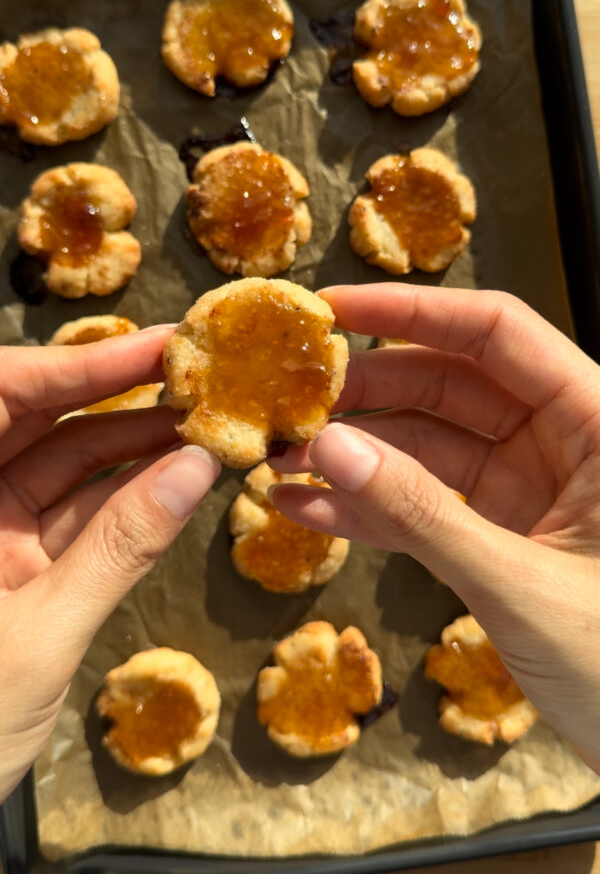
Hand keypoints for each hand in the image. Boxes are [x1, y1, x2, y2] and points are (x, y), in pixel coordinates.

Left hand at [0, 327, 219, 801]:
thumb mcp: (41, 636)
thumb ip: (121, 548)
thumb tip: (194, 470)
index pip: (2, 397)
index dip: (81, 365)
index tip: (159, 346)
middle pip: (36, 419)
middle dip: (118, 394)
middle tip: (196, 373)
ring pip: (64, 464)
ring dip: (135, 445)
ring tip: (205, 424)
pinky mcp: (15, 568)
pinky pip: (77, 516)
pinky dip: (129, 500)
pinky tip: (181, 477)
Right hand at [269, 284, 599, 772]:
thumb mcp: (521, 585)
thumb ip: (423, 515)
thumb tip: (328, 447)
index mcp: (597, 422)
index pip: (498, 332)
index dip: (412, 311)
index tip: (332, 309)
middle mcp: (562, 442)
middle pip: (450, 383)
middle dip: (365, 391)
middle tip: (288, 400)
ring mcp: (530, 490)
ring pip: (428, 446)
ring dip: (354, 455)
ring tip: (278, 459)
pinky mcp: (504, 537)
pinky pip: (427, 507)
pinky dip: (369, 510)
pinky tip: (303, 509)